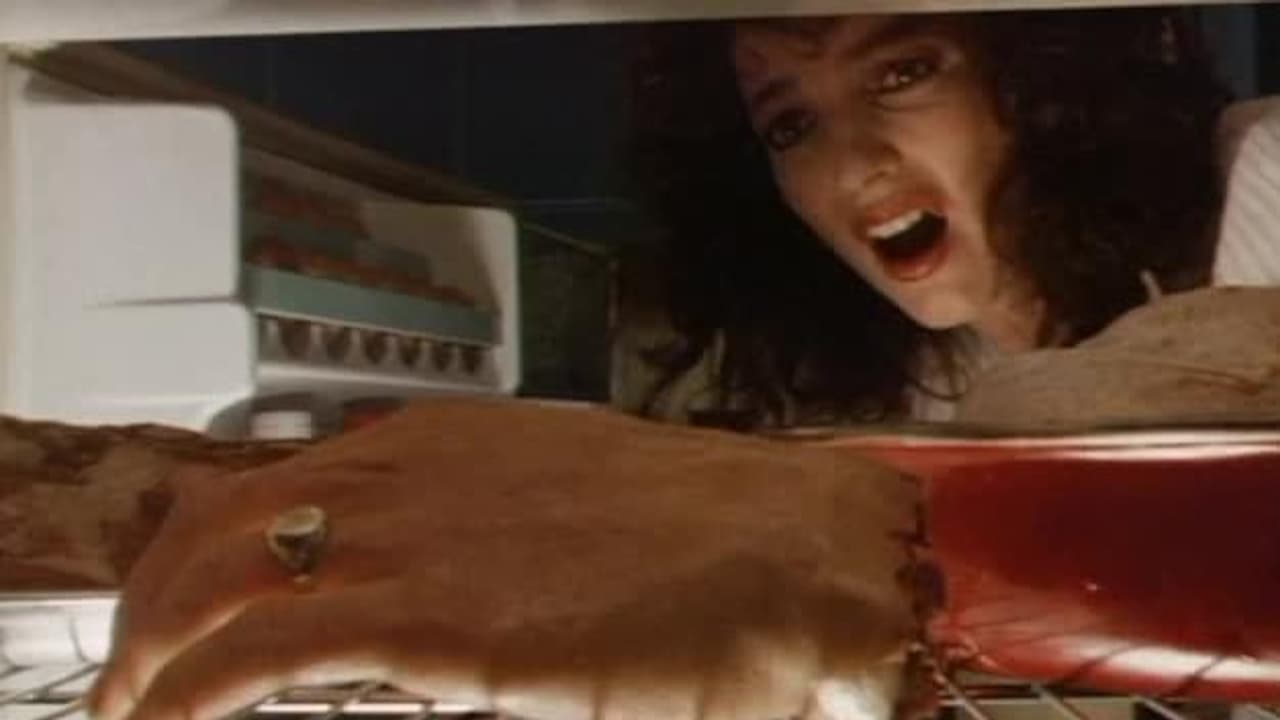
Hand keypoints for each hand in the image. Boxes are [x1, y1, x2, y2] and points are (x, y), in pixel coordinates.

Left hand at [87, 399, 917, 719]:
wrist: (797, 553)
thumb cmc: (709, 533)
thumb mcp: (569, 502)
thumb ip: (485, 523)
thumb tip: (440, 569)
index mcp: (440, 442)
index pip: (272, 483)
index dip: (208, 553)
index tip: (191, 614)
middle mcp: (405, 476)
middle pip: (216, 524)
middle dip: (154, 602)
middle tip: (137, 674)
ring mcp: (415, 543)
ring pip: (216, 577)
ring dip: (150, 649)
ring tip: (131, 708)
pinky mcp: (436, 624)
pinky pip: (263, 648)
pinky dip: (190, 687)